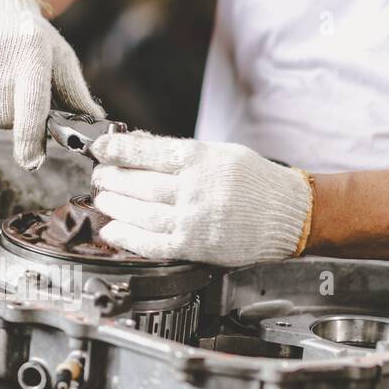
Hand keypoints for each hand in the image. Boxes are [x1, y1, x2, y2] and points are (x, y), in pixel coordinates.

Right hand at [0, 0, 103, 169]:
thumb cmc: (28, 35)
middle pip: (3, 120)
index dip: (30, 141)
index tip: (32, 159)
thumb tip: (95, 122)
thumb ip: (75, 94)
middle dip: (11, 115)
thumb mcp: (58, 58)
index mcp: (29, 54)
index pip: (29, 112)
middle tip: (13, 90)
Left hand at [91, 131, 313, 266]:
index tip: (99, 148)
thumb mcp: (220, 152)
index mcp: (202, 159)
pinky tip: (113, 230)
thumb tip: (139, 142)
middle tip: (99, 176)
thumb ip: (179, 150)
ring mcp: (194, 219)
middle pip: (139, 183)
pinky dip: (128, 238)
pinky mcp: (195, 246)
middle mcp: (195, 188)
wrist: (289, 214)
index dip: (118, 149)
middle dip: (112, 179)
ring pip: (141, 213)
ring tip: (103, 199)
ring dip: (115, 206)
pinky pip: (152, 244)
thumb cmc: (256, 181)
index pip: (149, 151)